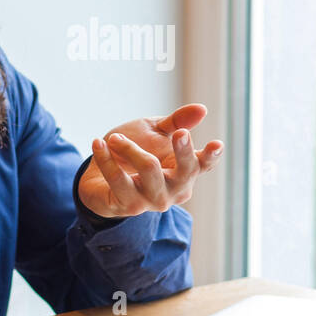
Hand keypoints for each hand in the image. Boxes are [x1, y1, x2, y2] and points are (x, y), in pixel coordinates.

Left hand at [77, 103, 223, 218]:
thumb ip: (176, 122)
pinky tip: (98, 144)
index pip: (202, 164)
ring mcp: (152, 200)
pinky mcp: (129, 206)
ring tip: (114, 138)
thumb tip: (202, 109)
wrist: (98, 176)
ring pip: (150, 169)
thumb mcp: (155, 132)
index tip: (217, 144)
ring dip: (129, 147)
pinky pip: (118, 178)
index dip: (211, 156)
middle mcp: (174, 190)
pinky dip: (106, 158)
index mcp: (184, 171)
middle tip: (179, 133)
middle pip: (185, 171)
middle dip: (184, 151)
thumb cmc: (133, 153)